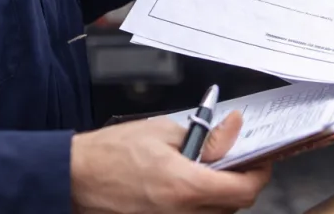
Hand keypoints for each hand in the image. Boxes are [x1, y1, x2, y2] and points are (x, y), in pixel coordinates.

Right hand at [69, 108, 270, 212]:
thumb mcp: (164, 131)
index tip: (259, 159)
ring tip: (206, 169)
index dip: (258, 173)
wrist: (75, 178)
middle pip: (234, 205)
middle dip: (241, 182)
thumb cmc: (111, 153)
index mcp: (187, 187)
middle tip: (235, 159)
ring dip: (220, 194)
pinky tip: (187, 184)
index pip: (244, 189)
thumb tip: (234, 129)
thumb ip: (207, 136)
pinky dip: (199, 203)